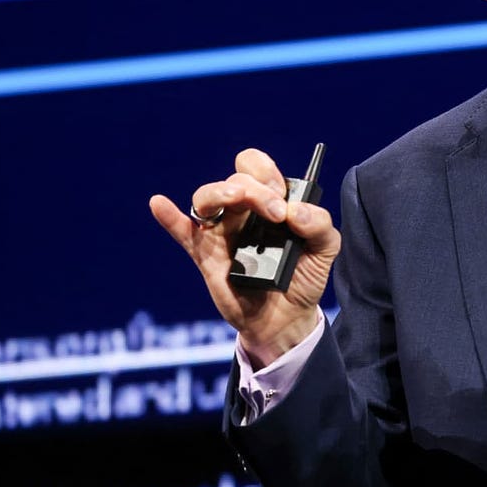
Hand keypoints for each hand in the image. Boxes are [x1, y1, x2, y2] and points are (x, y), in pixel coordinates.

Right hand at [149, 148, 340, 366]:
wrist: (287, 318)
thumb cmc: (304, 277)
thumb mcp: (326, 249)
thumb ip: (320, 224)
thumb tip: (296, 211)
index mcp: (268, 202)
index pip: (256, 168)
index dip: (266, 172)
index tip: (282, 195)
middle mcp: (242, 212)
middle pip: (236, 179)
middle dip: (256, 189)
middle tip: (276, 213)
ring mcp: (221, 232)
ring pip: (207, 197)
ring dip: (220, 191)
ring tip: (236, 197)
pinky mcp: (205, 256)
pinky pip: (182, 232)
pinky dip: (169, 217)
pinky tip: (159, 204)